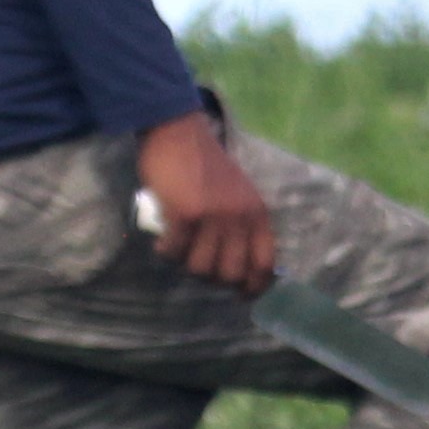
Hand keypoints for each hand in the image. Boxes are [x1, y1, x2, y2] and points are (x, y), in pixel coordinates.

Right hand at [135, 108, 277, 294]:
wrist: (178, 133)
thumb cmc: (206, 167)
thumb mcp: (239, 194)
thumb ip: (242, 224)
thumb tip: (239, 266)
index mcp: (257, 213)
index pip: (264, 263)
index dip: (254, 286)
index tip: (242, 295)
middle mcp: (238, 218)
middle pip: (230, 273)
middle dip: (213, 279)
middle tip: (199, 266)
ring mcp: (212, 217)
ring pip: (200, 268)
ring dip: (186, 265)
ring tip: (180, 250)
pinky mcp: (184, 214)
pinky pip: (174, 252)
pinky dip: (166, 251)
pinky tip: (163, 241)